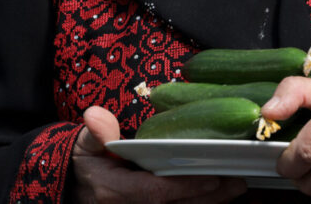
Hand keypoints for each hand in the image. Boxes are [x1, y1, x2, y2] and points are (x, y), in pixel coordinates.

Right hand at [71, 106, 246, 203]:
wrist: (72, 191)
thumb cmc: (82, 165)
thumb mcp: (81, 146)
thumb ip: (94, 133)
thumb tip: (94, 115)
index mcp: (114, 192)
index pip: (155, 193)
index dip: (185, 187)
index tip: (212, 177)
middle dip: (209, 197)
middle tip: (238, 181)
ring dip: (210, 203)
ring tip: (237, 186)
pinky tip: (220, 195)